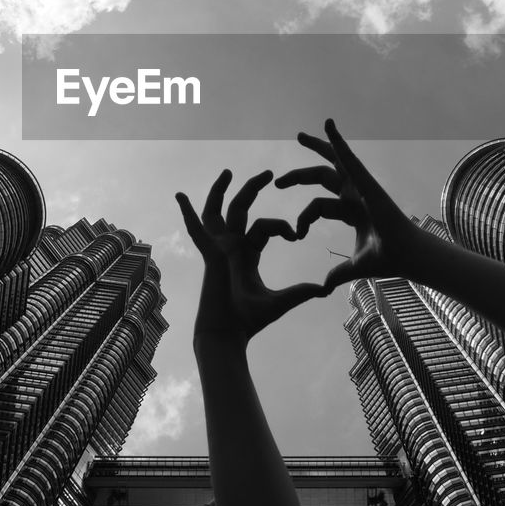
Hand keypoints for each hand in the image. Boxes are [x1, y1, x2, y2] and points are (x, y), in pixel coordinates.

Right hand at [177, 168, 326, 344]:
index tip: (296, 235)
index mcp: (247, 254)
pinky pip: (196, 230)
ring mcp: (218, 249)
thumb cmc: (251, 320)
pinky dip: (187, 213)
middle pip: (240, 209)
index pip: (264, 226)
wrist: (230, 333)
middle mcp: (231, 247)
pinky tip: (180, 195)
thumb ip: (301, 291)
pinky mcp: (210, 254)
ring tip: (228, 172)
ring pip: (217, 211)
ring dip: (221, 191)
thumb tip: (324, 288)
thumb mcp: (282, 300)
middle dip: (253, 189)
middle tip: (270, 172)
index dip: (281, 226)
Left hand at [275, 118, 422, 290]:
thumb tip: (324, 287)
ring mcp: (361, 186)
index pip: (319, 204)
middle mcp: (355, 194)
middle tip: (279, 182)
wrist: (406, 255)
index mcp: (351, 211)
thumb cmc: (388, 258)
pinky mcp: (366, 181)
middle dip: (300, 176)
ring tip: (299, 136)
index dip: (305, 217)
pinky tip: (327, 125)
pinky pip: (348, 157)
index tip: (296, 234)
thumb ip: (339, 273)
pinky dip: (338, 141)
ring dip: (318, 146)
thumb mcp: (356, 265)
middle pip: (323, 176)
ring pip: (335, 160)